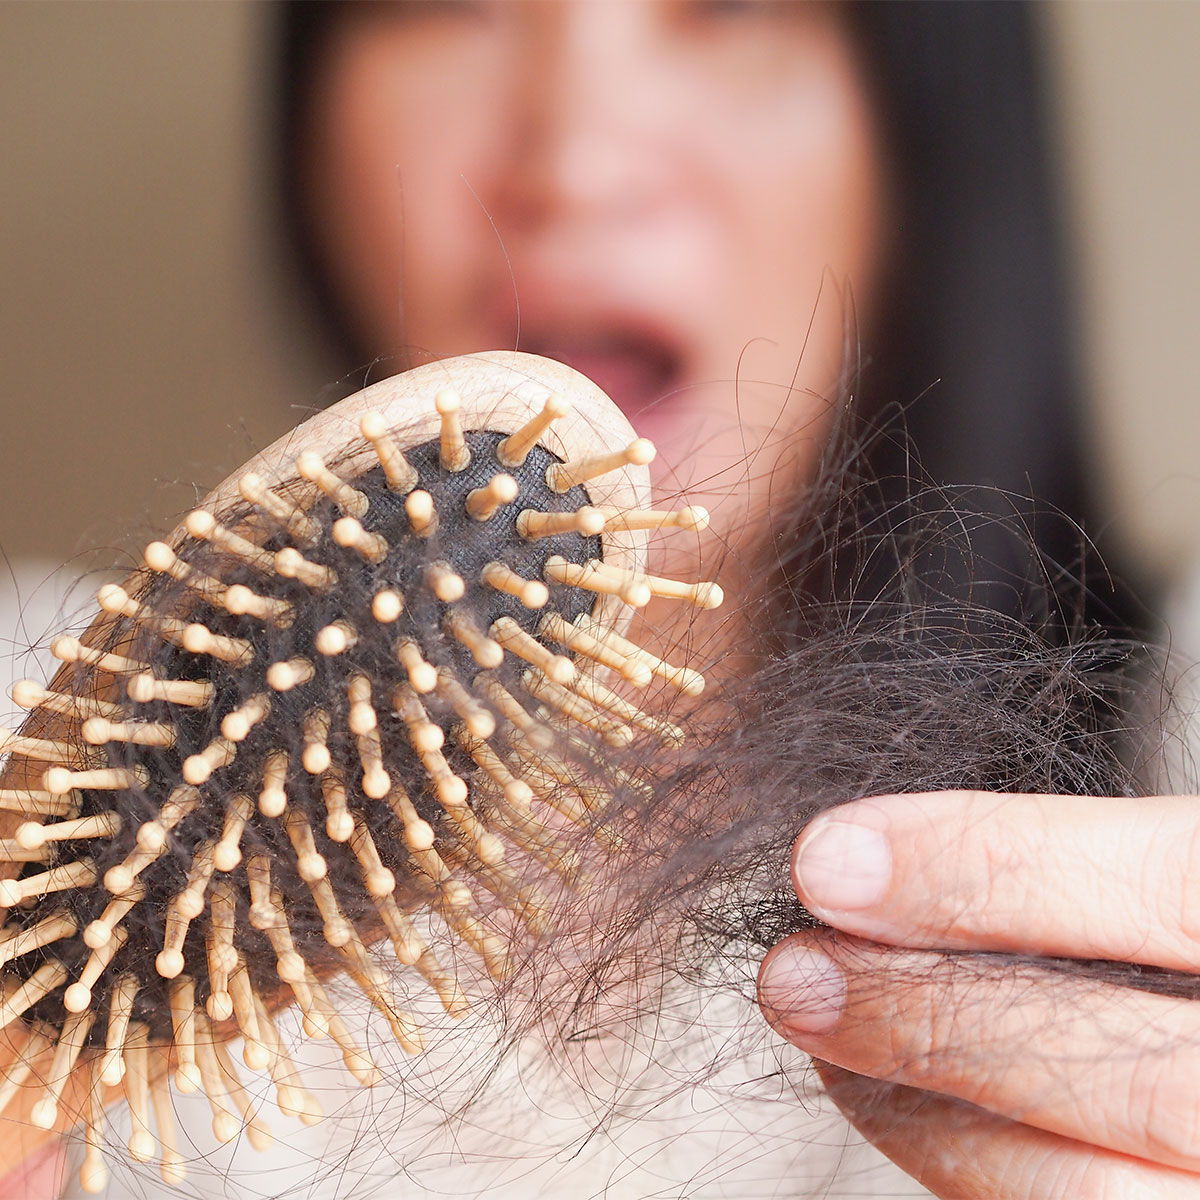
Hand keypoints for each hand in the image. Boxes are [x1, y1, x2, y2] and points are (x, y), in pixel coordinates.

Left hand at [756, 791, 1199, 1198]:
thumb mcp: (1187, 872)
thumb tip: (888, 872)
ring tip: (826, 1044)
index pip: (1163, 883)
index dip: (983, 867)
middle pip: (1117, 1059)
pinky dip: (974, 1174)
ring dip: (929, 1113)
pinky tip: (912, 1116)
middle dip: (929, 1014)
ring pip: (1094, 1191)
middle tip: (793, 971)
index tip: (830, 856)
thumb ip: (1091, 880)